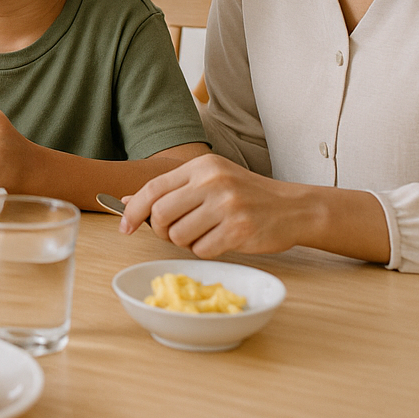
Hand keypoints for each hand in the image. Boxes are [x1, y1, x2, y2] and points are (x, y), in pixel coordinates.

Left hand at [120, 154, 312, 256]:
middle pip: (161, 215)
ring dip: (185, 243)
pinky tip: (220, 241)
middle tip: (175, 233)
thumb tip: (126, 200)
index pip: (153, 188)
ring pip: (179, 236)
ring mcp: (227, 206)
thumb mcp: (209, 181)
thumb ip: (171, 190)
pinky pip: (201, 250)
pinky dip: (204, 251)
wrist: (293, 208)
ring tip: (203, 235)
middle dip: (162, 231)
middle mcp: (212, 182)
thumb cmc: (245, 195)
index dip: (134, 210)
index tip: (124, 226)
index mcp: (201, 166)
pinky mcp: (239, 230)